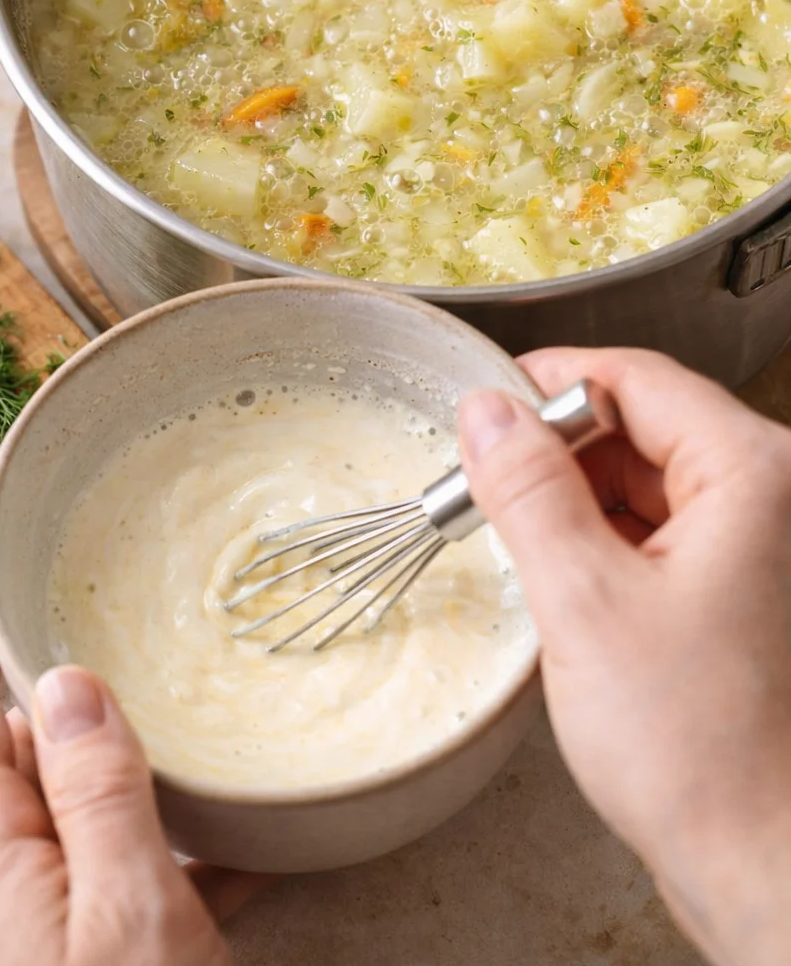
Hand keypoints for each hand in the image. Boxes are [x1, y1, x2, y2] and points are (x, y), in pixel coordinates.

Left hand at [0, 568, 266, 965]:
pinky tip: (235, 846)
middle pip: (14, 753)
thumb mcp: (133, 911)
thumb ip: (98, 794)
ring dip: (124, 775)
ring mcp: (14, 929)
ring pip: (63, 812)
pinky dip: (158, 854)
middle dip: (74, 698)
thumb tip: (69, 683)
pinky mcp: (58, 962)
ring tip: (200, 736)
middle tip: (140, 647)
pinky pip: (102, 881)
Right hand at [458, 348, 790, 965]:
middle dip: (558, 450)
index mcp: (754, 475)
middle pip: (646, 426)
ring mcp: (764, 549)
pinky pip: (664, 533)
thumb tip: (486, 412)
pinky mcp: (747, 595)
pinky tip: (563, 578)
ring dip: (577, 497)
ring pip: (651, 480)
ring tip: (515, 539)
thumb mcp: (583, 601)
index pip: (638, 378)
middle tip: (483, 482)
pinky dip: (606, 541)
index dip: (551, 382)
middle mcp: (772, 500)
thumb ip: (527, 491)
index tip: (486, 402)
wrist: (765, 865)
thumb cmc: (699, 750)